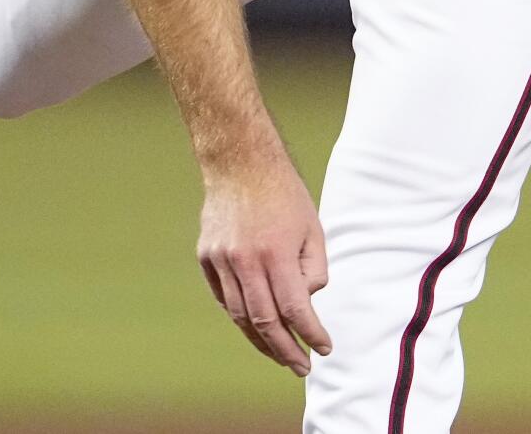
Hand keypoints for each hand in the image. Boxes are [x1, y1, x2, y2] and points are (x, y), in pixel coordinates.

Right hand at [197, 152, 332, 376]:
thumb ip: (313, 269)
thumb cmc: (284, 195)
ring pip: (240, 316)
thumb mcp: (312, 228)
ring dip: (262, 341)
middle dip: (286, 350)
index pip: (295, 308)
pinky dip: (241, 316)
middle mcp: (245, 260)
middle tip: (302, 367)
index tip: (324, 348)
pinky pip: (225, 298)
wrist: (239, 163)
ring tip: (281, 355)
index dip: (311, 334)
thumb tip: (306, 302)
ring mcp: (220, 260)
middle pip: (265, 321)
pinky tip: (257, 327)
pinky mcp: (206, 257)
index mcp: (276, 252)